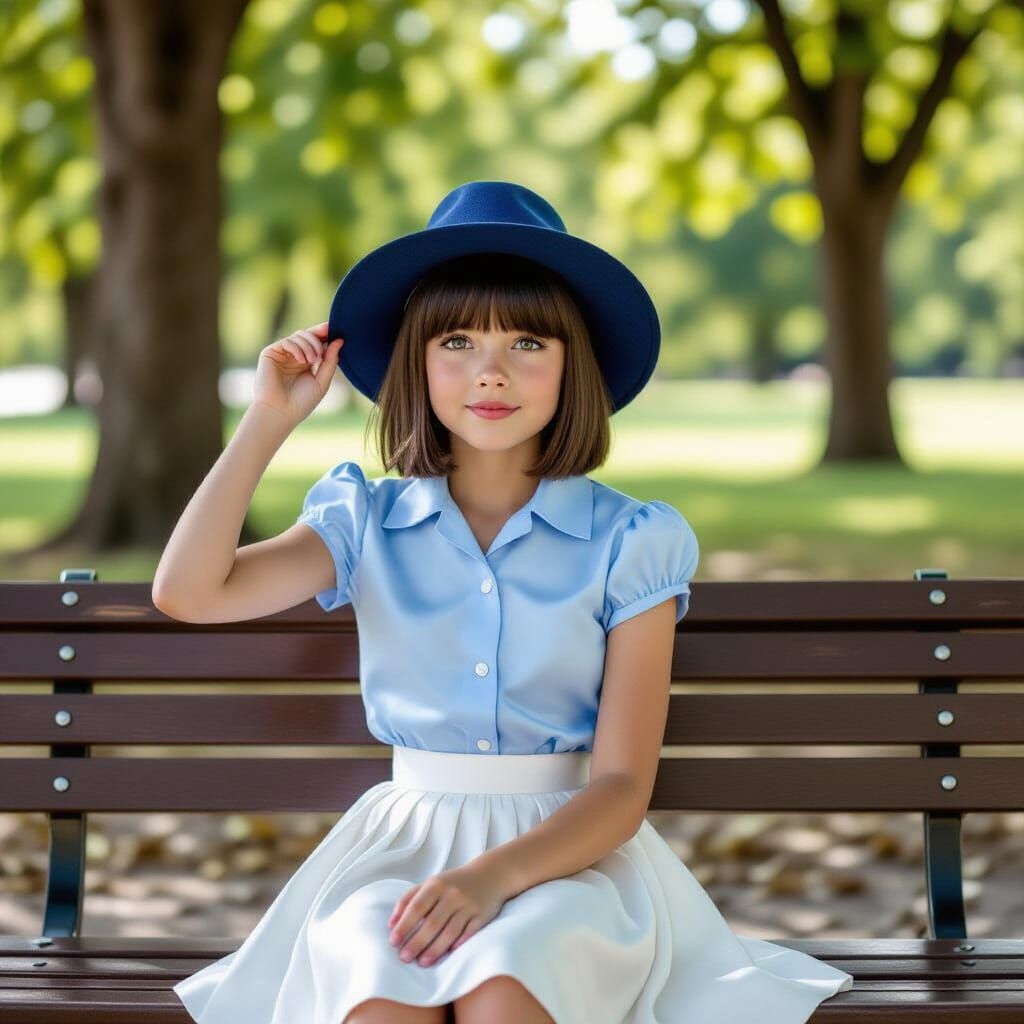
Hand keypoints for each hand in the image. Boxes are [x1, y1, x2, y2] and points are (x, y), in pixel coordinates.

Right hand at [252, 321, 344, 424]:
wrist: (280, 412)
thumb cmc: (302, 402)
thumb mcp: (322, 381)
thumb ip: (330, 361)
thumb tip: (340, 340)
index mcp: (306, 363)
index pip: (316, 342)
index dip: (325, 334)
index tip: (335, 330)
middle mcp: (293, 356)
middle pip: (308, 335)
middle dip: (318, 338)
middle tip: (322, 352)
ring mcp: (282, 354)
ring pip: (298, 336)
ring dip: (309, 345)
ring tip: (313, 360)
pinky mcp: (270, 353)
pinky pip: (286, 341)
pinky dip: (297, 348)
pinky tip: (302, 361)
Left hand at [388, 864, 509, 967]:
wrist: (490, 875)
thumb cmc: (453, 882)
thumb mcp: (431, 883)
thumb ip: (409, 899)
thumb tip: (391, 924)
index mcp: (436, 885)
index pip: (417, 907)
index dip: (404, 925)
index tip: (393, 942)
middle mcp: (452, 894)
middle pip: (431, 923)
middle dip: (416, 942)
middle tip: (404, 958)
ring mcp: (468, 906)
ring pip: (449, 932)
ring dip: (434, 950)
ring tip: (422, 962)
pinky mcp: (482, 916)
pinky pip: (468, 934)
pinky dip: (457, 945)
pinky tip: (447, 955)